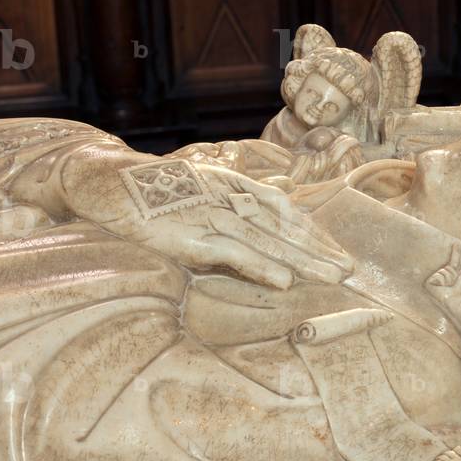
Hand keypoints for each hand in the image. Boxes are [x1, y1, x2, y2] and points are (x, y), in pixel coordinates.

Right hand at [125, 162, 353, 289]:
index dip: (314, 233)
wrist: (109, 181)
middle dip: (320, 250)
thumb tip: (282, 196)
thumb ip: (243, 197)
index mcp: (237, 188)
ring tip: (333, 277)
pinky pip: (232, 253)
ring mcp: (212, 217)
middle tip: (350, 270)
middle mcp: (232, 200)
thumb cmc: (161, 190)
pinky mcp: (191, 236)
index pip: (287, 212)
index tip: (339, 253)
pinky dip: (260, 265)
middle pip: (285, 227)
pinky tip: (284, 279)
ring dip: (303, 260)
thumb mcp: (209, 187)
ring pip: (268, 240)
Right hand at [425, 245, 460, 304]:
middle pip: (448, 267)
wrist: (455, 301)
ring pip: (444, 272)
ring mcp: (433, 280)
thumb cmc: (459, 293)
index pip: (453, 261)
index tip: (457, 243)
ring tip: (448, 287)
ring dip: (449, 279)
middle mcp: (439, 276)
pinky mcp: (428, 283)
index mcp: (448, 274)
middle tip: (453, 284)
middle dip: (453, 274)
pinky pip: (438, 276)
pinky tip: (441, 288)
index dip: (456, 252)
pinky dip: (442, 281)